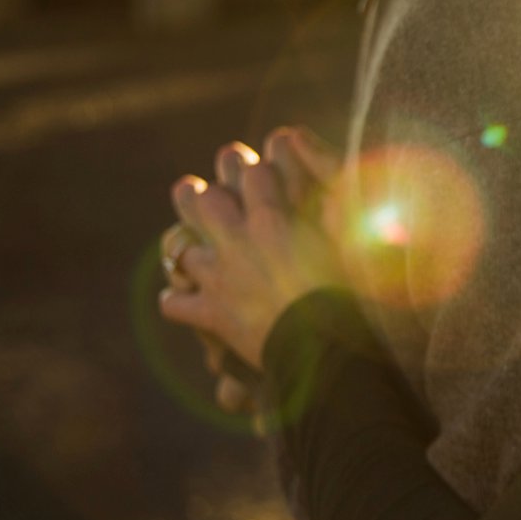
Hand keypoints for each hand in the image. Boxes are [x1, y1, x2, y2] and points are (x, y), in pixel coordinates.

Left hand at [159, 133, 344, 369]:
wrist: (323, 347)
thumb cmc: (345, 293)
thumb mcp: (345, 242)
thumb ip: (337, 211)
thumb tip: (338, 194)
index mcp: (274, 218)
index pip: (255, 173)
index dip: (259, 173)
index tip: (265, 177)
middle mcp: (238, 241)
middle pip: (205, 199)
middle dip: (208, 196)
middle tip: (212, 198)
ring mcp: (219, 277)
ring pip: (179, 246)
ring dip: (183, 244)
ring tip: (188, 244)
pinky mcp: (210, 313)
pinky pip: (174, 304)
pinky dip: (177, 301)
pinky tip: (184, 300)